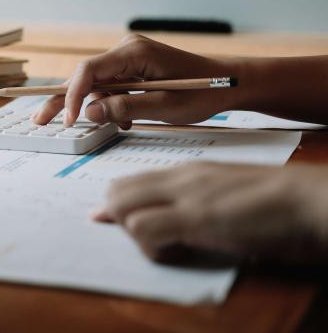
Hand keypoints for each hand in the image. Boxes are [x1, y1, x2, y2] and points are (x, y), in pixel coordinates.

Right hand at [32, 35, 238, 128]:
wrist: (228, 82)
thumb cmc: (202, 92)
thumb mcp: (164, 106)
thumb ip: (125, 108)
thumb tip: (89, 113)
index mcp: (133, 53)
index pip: (89, 71)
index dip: (73, 96)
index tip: (69, 121)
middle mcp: (125, 51)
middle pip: (84, 76)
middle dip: (63, 100)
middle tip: (39, 120)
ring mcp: (128, 59)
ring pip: (95, 85)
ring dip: (91, 107)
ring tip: (87, 124)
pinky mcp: (132, 70)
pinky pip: (110, 88)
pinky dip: (108, 105)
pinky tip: (119, 120)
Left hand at [95, 162, 327, 262]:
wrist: (308, 199)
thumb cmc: (275, 202)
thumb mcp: (227, 194)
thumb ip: (196, 201)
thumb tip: (173, 221)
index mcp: (188, 172)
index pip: (131, 181)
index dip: (118, 206)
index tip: (120, 224)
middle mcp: (180, 178)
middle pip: (117, 191)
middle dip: (120, 220)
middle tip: (152, 239)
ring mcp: (185, 195)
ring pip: (123, 208)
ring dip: (135, 235)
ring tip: (170, 247)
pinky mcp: (195, 217)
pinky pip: (144, 229)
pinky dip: (152, 248)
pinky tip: (180, 253)